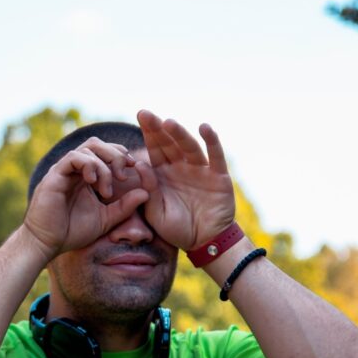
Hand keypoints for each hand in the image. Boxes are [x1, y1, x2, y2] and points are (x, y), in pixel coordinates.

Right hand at [23, 137, 149, 258]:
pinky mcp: (55, 175)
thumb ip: (124, 206)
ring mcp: (63, 170)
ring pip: (88, 148)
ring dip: (104, 165)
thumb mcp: (106, 219)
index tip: (133, 170)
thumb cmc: (72, 232)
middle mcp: (73, 168)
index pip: (104, 151)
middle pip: (97, 144)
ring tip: (107, 189)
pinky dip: (88, 165)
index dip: (120, 156)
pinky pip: (74, 158)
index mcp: (85, 175)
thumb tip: (146, 192)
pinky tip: (94, 183)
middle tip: (124, 175)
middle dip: (116, 155)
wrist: (47, 243)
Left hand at [135, 110, 235, 249]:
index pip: (154, 148)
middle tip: (146, 114)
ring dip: (179, 134)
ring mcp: (200, 169)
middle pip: (169, 143)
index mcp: (163, 173)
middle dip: (158, 129)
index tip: (140, 115)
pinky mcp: (218, 176)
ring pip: (189, 147)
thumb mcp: (156, 212)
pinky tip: (205, 128)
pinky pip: (215, 156)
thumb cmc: (176, 229)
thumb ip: (148, 190)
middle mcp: (181, 166)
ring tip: (169, 123)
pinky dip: (211, 141)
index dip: (148, 132)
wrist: (204, 242)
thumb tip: (139, 165)